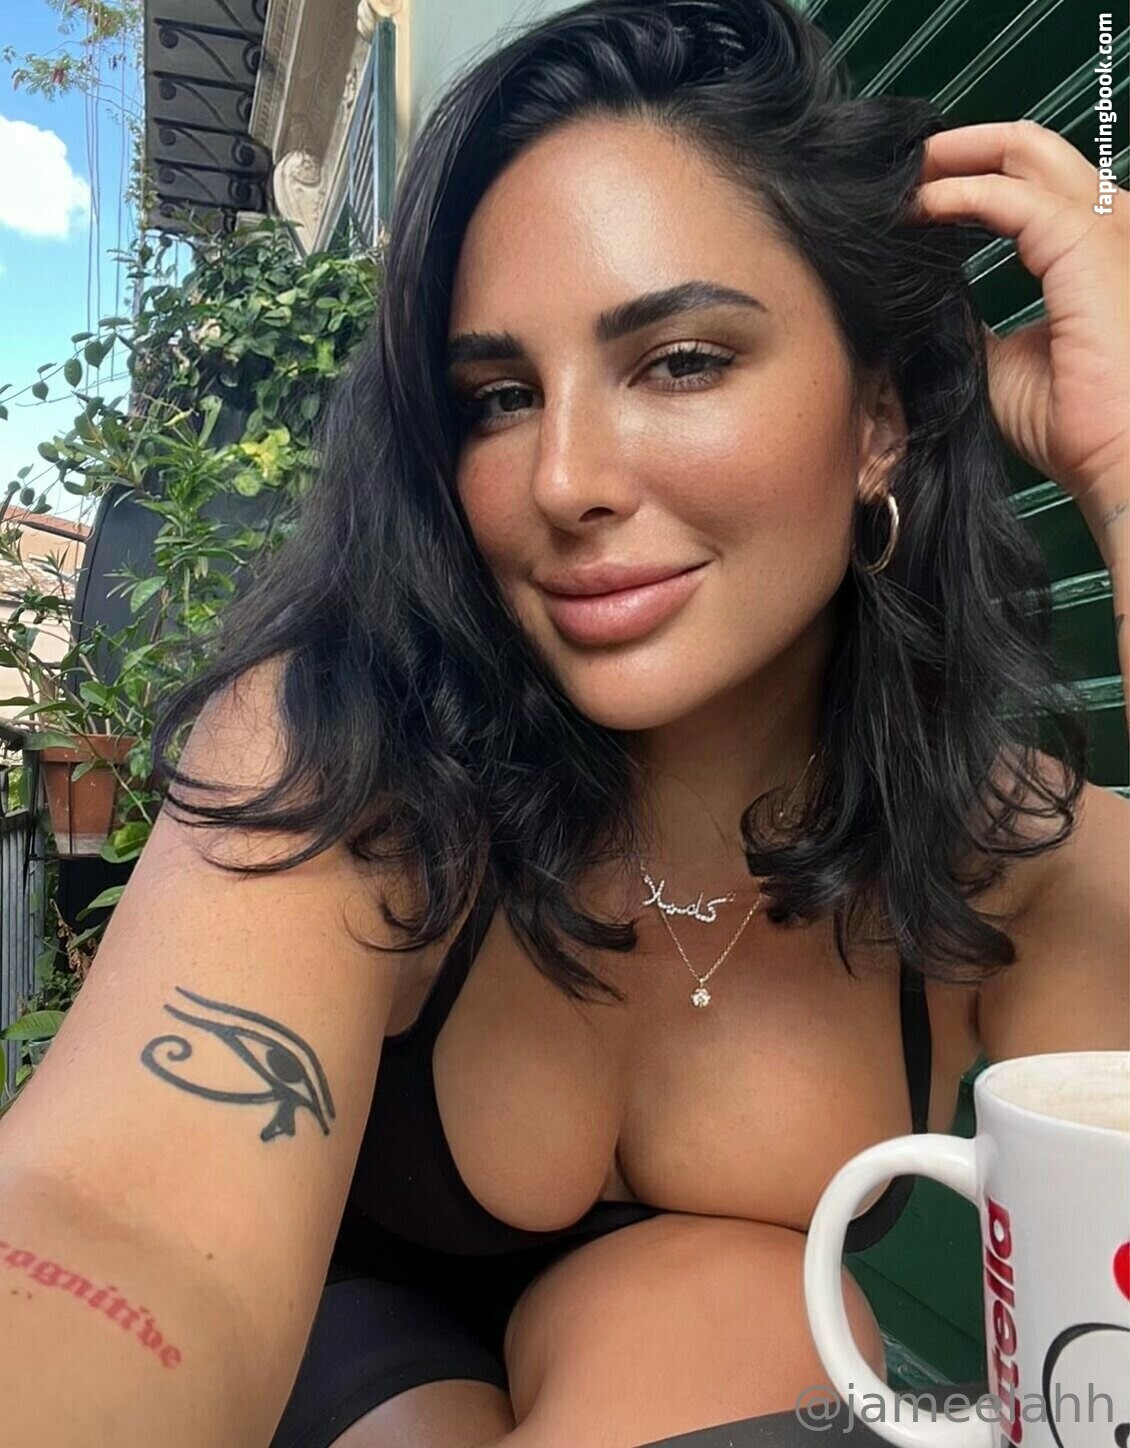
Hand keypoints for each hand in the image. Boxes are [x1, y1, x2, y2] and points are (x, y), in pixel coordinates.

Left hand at [909, 120, 1128, 513]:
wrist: (1118, 457)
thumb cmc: (1074, 422)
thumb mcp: (1003, 360)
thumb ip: (974, 319)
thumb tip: (930, 300)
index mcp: (1091, 249)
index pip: (1029, 184)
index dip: (969, 176)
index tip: (911, 194)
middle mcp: (1104, 224)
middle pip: (1030, 149)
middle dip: (959, 147)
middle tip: (899, 165)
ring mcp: (1102, 226)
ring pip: (1025, 152)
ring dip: (954, 157)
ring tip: (901, 176)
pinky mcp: (1085, 243)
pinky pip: (1008, 197)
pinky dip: (955, 194)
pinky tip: (917, 208)